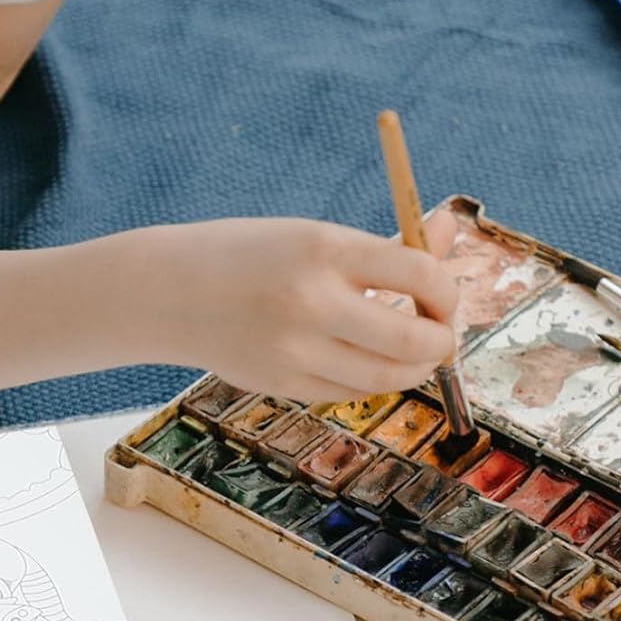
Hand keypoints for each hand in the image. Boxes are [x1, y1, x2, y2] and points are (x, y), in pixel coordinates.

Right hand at [147, 212, 460, 403]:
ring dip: (415, 369)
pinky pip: (350, 392)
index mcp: (324, 249)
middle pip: (412, 340)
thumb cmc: (253, 257)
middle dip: (443, 342)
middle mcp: (310, 302)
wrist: (170, 291)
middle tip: (443, 334)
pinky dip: (372, 380)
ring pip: (387, 378)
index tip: (444, 295)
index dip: (448, 292)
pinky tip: (366, 360)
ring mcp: (294, 350)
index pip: (420, 276)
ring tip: (414, 352)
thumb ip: (386, 246)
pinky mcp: (282, 383)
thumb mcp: (316, 237)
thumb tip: (450, 228)